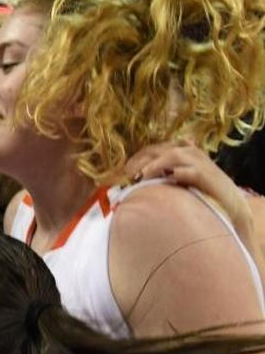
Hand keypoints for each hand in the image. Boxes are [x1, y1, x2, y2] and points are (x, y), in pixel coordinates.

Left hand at [126, 141, 249, 228]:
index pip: (153, 148)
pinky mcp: (207, 176)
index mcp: (182, 150)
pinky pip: (191, 170)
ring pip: (173, 155)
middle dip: (141, 161)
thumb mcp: (179, 180)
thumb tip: (136, 178)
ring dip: (155, 165)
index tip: (124, 172)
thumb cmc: (200, 193)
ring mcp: (200, 163)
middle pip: (159, 150)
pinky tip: (168, 178)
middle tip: (127, 175)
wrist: (229, 204)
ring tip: (142, 176)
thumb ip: (162, 174)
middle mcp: (190, 152)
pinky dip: (178, 173)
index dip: (137, 158)